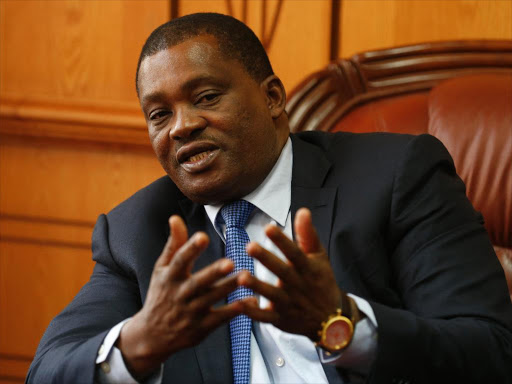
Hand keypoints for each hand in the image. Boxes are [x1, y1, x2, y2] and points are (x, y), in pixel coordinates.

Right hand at [117, 215, 243, 378]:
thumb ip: (173, 244)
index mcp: (170, 277)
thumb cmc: (161, 294)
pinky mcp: (201, 328)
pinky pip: (220, 318)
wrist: (152, 336)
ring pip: (212, 299)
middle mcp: (180, 294)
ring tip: (246, 276)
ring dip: (228, 288)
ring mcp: (190, 312)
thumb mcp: (162, 269)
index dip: (190, 248)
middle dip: (213, 273)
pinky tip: (251, 301)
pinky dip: (235, 310)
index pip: (180, 260)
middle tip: (230, 262)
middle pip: (198, 282)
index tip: (202, 236)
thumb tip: (175, 217)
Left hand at [239, 208, 346, 340]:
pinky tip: (240, 304)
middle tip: (250, 246)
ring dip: (257, 286)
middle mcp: (298, 285)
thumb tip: (302, 210)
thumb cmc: (321, 281)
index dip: (282, 241)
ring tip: (242, 277)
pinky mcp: (281, 319)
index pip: (295, 252)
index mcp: (308, 268)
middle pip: (281, 271)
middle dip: (266, 259)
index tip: (269, 227)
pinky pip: (266, 318)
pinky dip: (254, 313)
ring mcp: (290, 304)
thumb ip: (308, 235)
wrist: (331, 319)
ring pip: (272, 295)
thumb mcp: (319, 258)